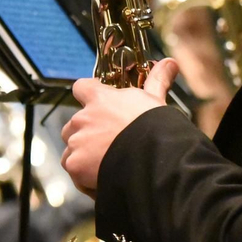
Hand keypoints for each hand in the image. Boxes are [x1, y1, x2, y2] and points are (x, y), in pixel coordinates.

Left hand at [62, 58, 178, 196]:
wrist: (150, 157)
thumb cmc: (153, 127)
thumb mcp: (155, 100)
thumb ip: (157, 80)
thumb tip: (171, 62)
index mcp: (100, 99)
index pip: (81, 87)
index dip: (87, 96)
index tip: (96, 104)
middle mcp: (83, 118)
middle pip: (73, 124)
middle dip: (85, 134)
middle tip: (107, 144)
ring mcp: (76, 142)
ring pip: (71, 148)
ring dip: (83, 156)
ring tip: (106, 164)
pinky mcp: (75, 164)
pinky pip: (74, 172)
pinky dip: (85, 178)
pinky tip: (104, 179)